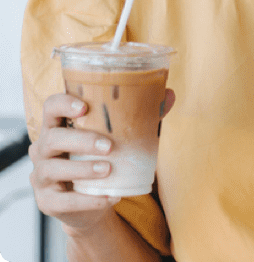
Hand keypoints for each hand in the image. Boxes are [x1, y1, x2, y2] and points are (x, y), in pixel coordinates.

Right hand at [29, 89, 175, 234]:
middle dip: (81, 141)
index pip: (51, 107)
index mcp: (59, 125)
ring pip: (52, 169)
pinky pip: (62, 201)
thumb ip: (142, 115)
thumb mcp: (118, 136)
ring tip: (108, 169)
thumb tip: (169, 95)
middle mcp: (43, 149)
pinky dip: (86, 199)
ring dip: (82, 169)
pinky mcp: (47, 202)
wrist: (93, 201)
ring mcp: (42, 176)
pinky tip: (108, 197)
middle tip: (109, 146)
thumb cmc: (104, 158)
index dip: (63, 104)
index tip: (84, 107)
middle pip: (52, 138)